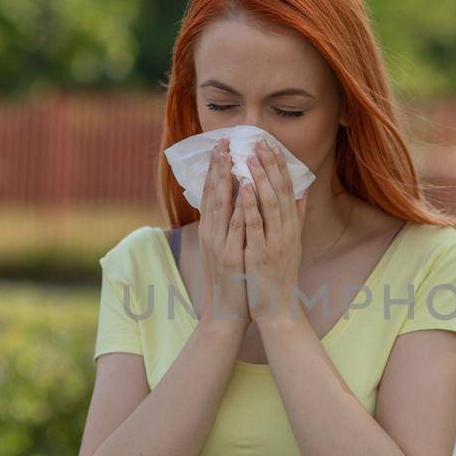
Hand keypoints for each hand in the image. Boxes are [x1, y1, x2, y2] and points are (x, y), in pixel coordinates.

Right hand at [196, 136, 251, 330]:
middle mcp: (211, 235)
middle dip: (217, 166)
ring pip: (221, 206)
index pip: (211, 194)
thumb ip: (232, 227)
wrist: (225, 315)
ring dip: (224, 180)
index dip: (215, 169)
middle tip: (222, 141)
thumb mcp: (229, 250)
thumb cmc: (231, 282)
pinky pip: (236, 228)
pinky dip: (240, 208)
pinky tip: (245, 191)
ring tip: (229, 156)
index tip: (221, 145)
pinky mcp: (230, 257)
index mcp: (211, 232)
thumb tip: (240, 205)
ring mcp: (219, 245)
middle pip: (212, 194)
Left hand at [239, 139, 308, 323]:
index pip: (287, 190)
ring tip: (250, 156)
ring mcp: (275, 242)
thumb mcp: (292, 244)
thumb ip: (296, 217)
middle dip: (269, 165)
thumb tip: (303, 190)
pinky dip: (251, 204)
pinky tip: (245, 187)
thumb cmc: (280, 277)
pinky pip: (257, 225)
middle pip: (280, 191)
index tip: (270, 144)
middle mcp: (287, 231)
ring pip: (270, 204)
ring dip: (260, 178)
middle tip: (259, 141)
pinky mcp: (262, 254)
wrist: (278, 309)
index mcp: (291, 227)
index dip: (279, 166)